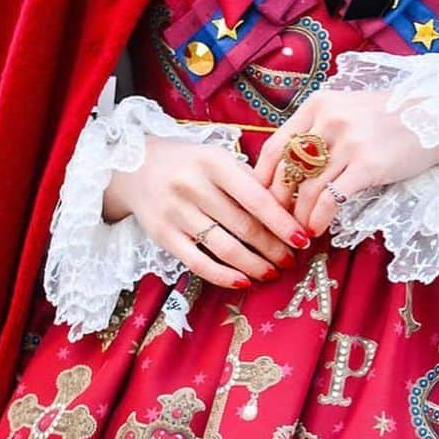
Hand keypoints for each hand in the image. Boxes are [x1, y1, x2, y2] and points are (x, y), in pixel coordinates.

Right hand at [103, 133, 310, 288]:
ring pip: (224, 247)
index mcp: (214, 161)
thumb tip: (287, 211)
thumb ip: (247, 180)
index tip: (302, 237)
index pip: (255, 196)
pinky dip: (223, 276)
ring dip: (254, 264)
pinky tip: (243, 281)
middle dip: (273, 247)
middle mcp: (193, 186)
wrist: (135, 167)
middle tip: (292, 259)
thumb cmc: (190, 163)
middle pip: (243, 225)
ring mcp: (175, 212)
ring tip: (273, 271)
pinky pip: (197, 263)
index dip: (281, 221)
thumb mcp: (217, 158)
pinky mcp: (162, 236)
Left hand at [252, 86, 438, 239]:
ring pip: (307, 189)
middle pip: (287, 171)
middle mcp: (329, 120)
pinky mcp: (368, 165)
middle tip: (277, 223)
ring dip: (298, 217)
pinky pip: (331, 199)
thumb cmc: (387, 116)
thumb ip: (317, 129)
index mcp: (318, 105)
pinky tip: (318, 229)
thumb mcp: (346, 109)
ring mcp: (349, 142)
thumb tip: (287, 166)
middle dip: (278, 203)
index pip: (275, 146)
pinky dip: (319, 219)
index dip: (263, 178)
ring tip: (299, 231)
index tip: (261, 199)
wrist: (434, 116)